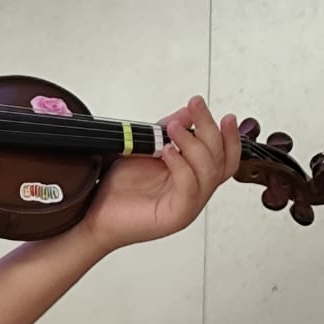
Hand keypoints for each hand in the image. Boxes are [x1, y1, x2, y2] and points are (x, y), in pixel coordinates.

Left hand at [82, 97, 241, 253]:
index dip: (229, 136)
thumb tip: (187, 112)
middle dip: (209, 129)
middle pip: (219, 160)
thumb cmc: (117, 190)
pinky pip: (189, 188)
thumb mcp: (145, 150)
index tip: (222, 114)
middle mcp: (193, 191)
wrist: (95, 215)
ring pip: (209, 172)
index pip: (224, 158)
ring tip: (174, 129)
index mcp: (191, 177)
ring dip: (194, 144)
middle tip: (195, 107)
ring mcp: (186, 205)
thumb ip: (166, 131)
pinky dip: (181, 166)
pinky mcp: (174, 216)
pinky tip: (168, 152)